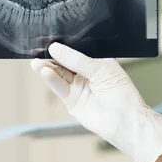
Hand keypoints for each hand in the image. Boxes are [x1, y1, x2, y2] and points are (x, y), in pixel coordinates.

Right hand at [30, 43, 161, 161]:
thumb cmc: (122, 94)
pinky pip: (59, 87)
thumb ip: (77, 60)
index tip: (51, 40)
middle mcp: (86, 73)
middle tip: (39, 50)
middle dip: (52, 56)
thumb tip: (56, 48)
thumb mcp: (100, 70)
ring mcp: (78, 86)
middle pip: (64, 62)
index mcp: (97, 62)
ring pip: (59, 74)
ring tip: (37, 62)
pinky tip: (45, 72)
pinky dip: (51, 80)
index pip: (76, 50)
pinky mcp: (71, 100)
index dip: (64, 46)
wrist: (124, 121)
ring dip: (47, 68)